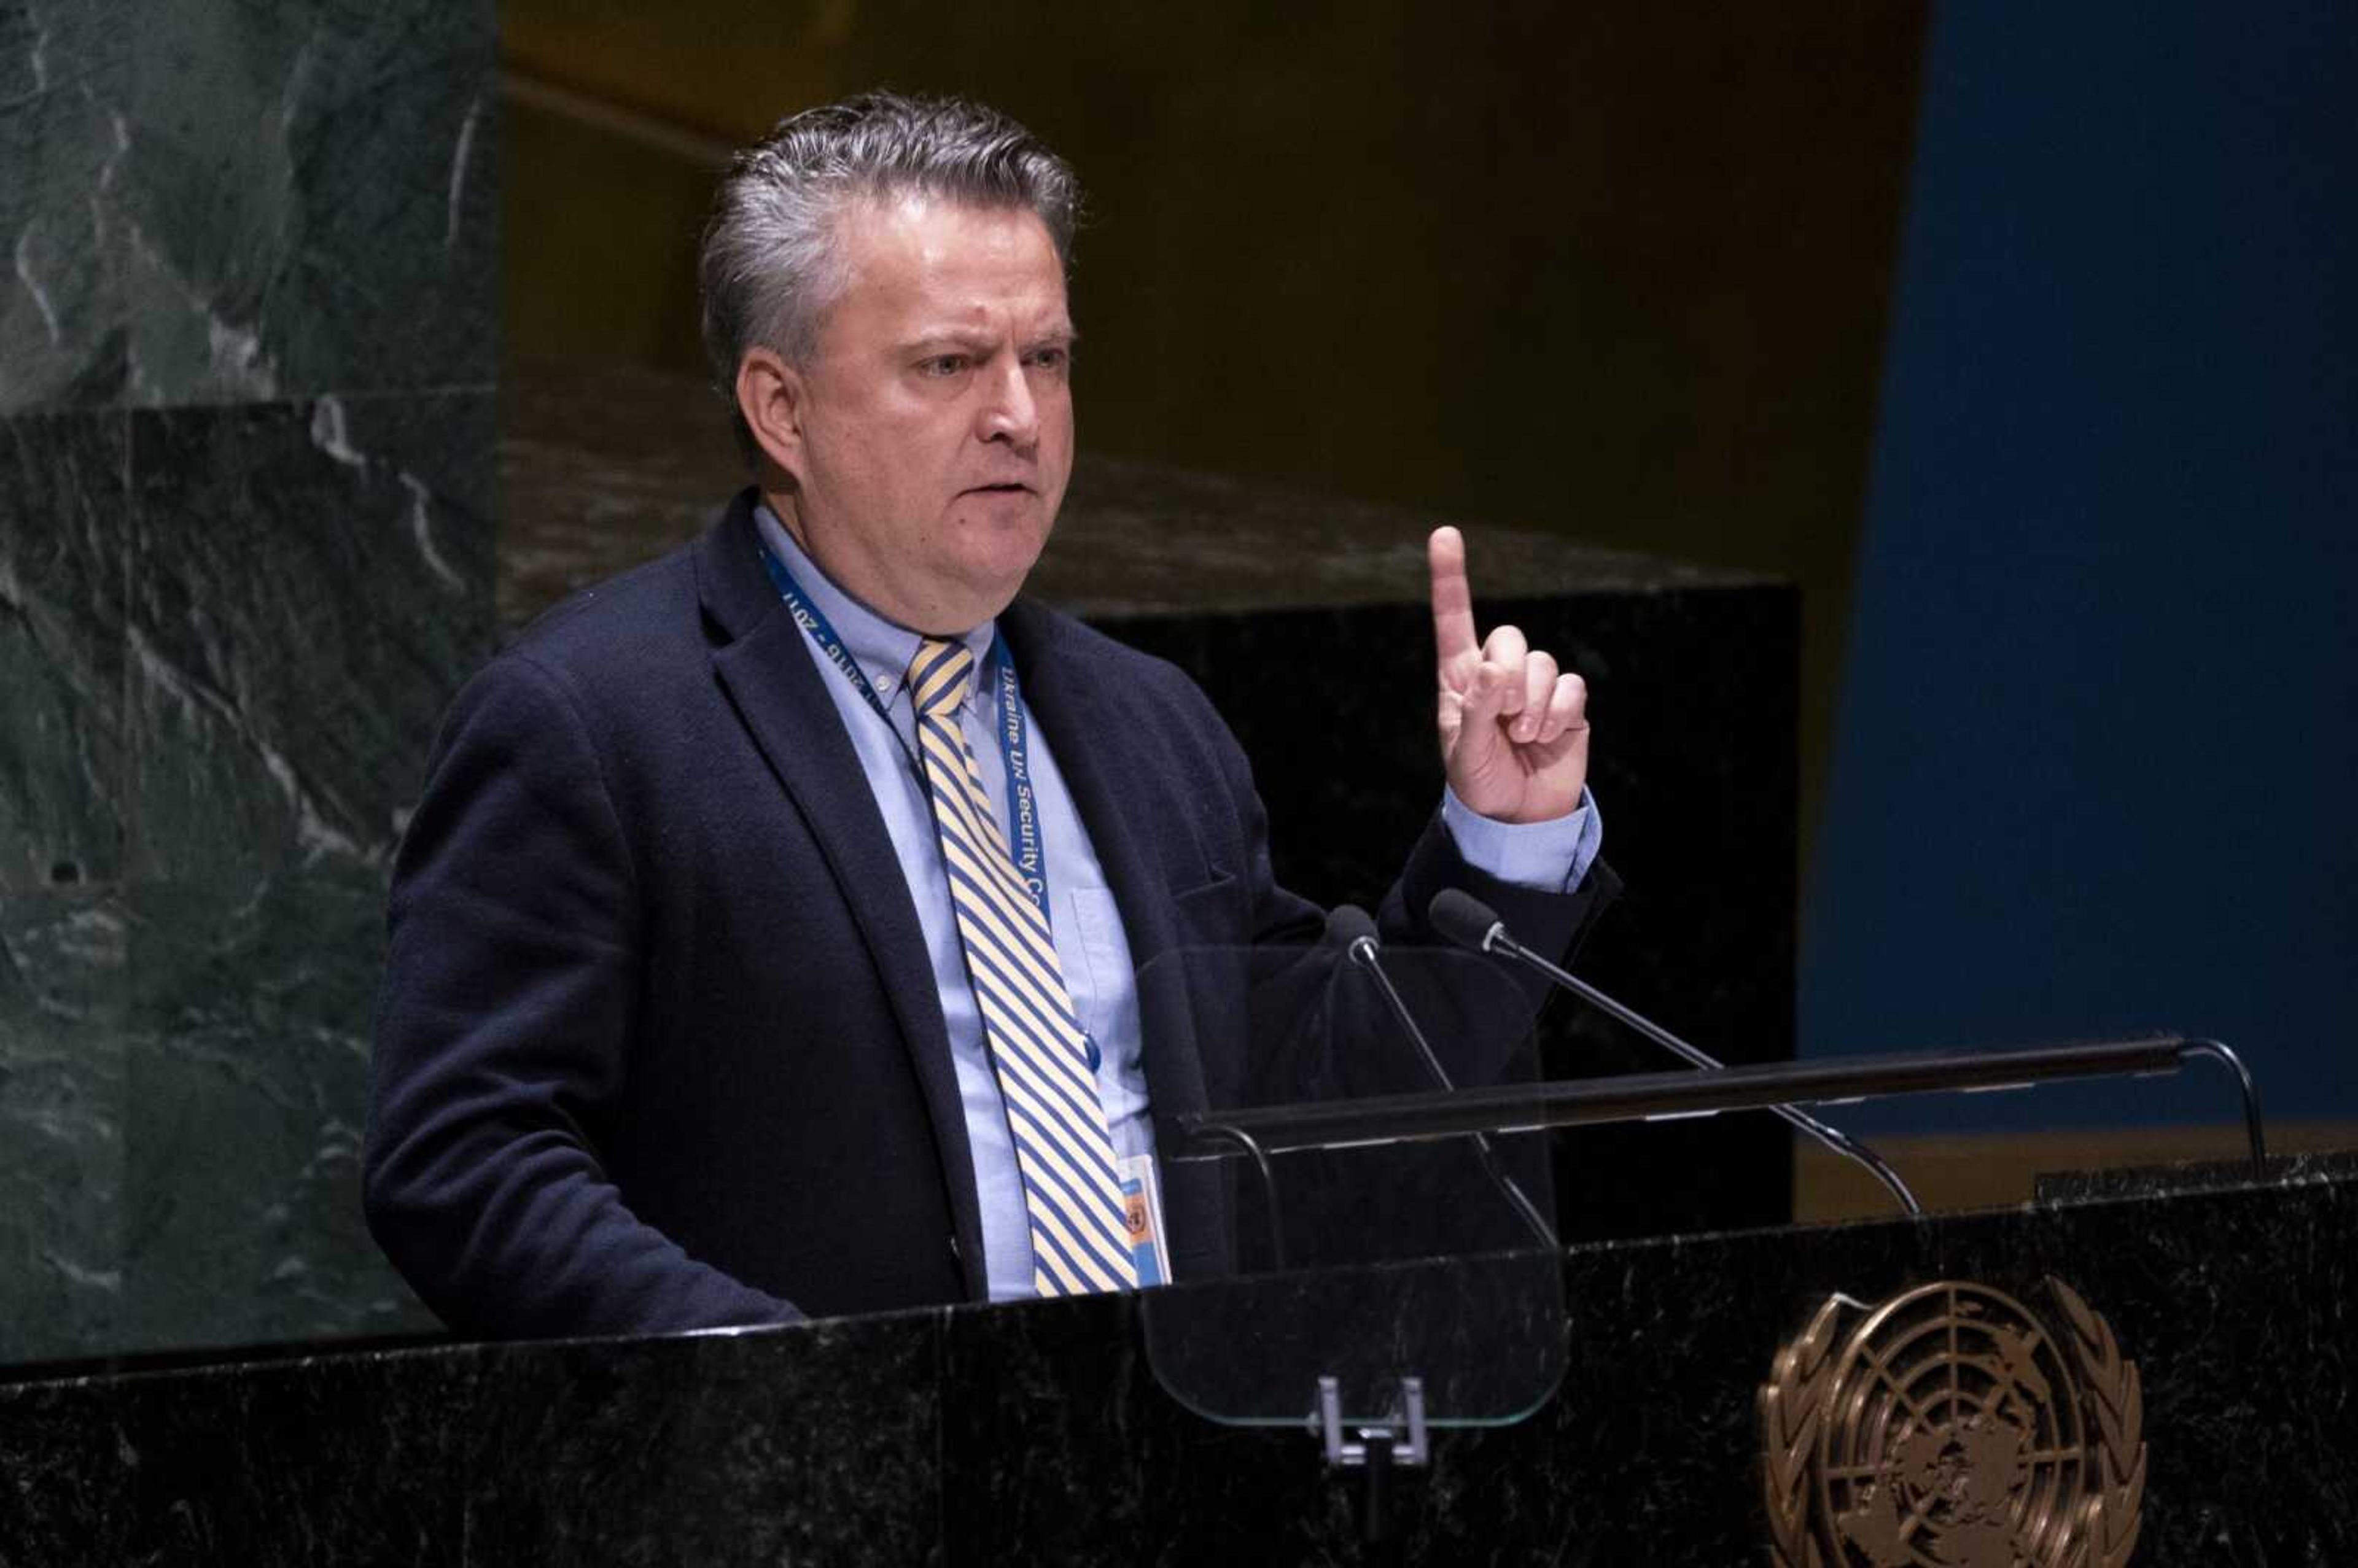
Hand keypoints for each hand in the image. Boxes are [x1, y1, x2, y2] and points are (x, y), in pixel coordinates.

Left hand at [1429, 525, 1589, 823]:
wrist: (1518, 818)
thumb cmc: (1480, 784)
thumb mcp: (1464, 753)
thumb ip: (1475, 710)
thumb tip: (1495, 668)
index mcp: (1461, 677)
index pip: (1454, 619)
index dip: (1451, 576)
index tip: (1445, 533)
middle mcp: (1499, 673)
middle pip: (1510, 638)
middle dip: (1509, 679)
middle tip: (1503, 721)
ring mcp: (1536, 687)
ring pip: (1544, 664)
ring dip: (1534, 708)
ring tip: (1523, 739)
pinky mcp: (1568, 704)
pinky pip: (1573, 687)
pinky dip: (1560, 715)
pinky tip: (1548, 739)